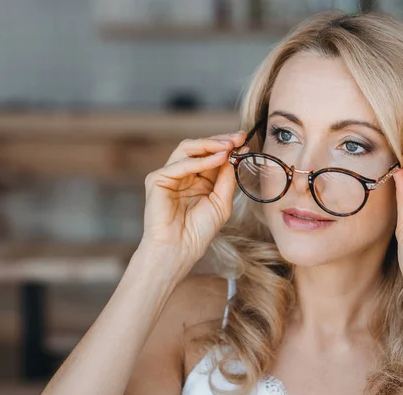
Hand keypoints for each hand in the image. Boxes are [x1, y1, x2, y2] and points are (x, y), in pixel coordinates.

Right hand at [140, 130, 248, 278]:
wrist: (180, 249)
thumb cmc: (200, 231)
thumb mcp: (222, 201)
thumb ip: (227, 178)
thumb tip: (235, 154)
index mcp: (198, 179)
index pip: (212, 155)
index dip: (228, 146)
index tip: (244, 140)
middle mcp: (183, 174)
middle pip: (199, 147)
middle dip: (220, 140)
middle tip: (238, 137)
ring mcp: (169, 175)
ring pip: (188, 149)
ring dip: (210, 145)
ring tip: (229, 146)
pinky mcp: (157, 180)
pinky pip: (180, 164)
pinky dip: (200, 160)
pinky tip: (218, 158)